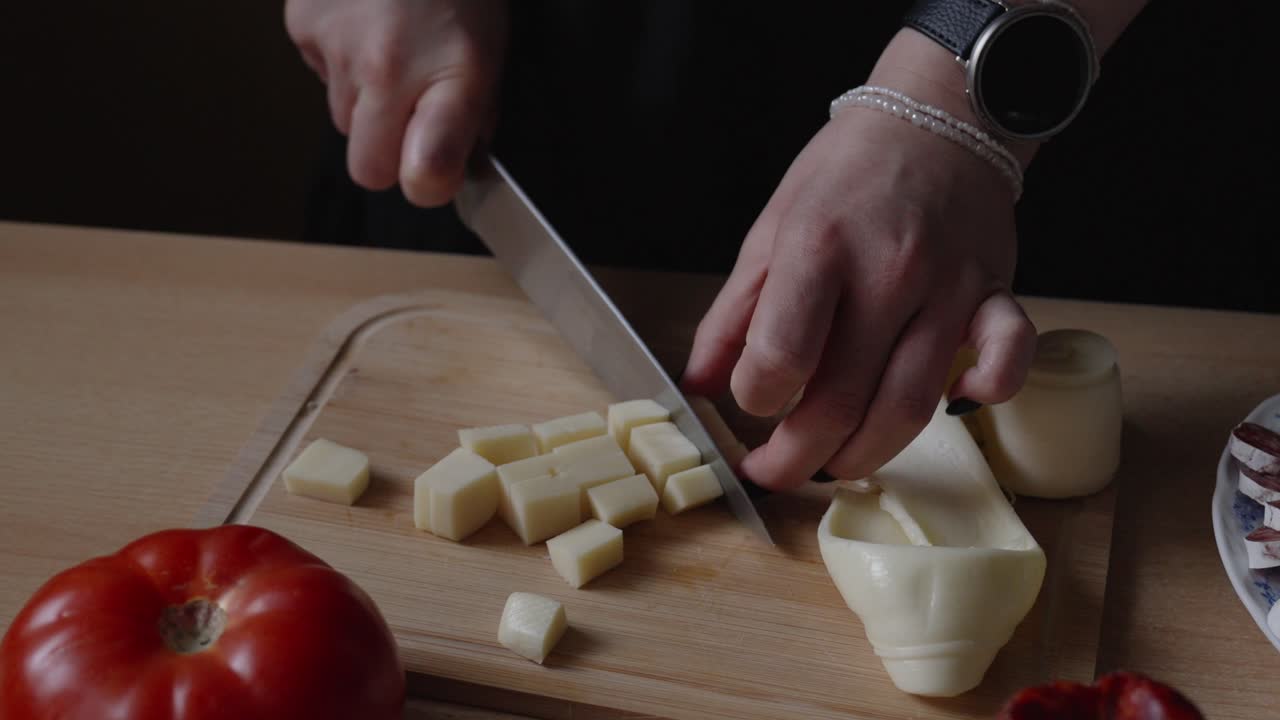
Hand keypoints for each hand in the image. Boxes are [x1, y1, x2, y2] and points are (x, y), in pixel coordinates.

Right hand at [285, 0, 506, 205]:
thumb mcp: (490, 53)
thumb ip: (474, 119)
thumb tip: (449, 170)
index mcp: (449, 77)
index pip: (423, 174)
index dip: (428, 184)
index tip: (436, 172)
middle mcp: (386, 68)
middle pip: (368, 168)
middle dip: (388, 152)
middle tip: (412, 109)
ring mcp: (337, 48)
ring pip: (342, 119)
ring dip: (365, 101)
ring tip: (393, 50)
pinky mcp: (302, 26)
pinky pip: (318, 74)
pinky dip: (339, 61)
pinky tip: (365, 27)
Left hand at [682, 51, 1036, 491]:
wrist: (934, 118)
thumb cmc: (844, 177)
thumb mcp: (769, 232)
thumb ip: (732, 314)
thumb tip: (697, 385)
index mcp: (818, 249)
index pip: (780, 357)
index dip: (754, 399)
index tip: (750, 402)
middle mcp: (886, 273)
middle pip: (840, 402)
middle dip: (797, 459)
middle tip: (774, 473)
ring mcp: (947, 287)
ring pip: (910, 405)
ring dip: (865, 456)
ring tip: (834, 466)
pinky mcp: (996, 293)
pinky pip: (1008, 356)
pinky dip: (987, 392)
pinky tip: (955, 409)